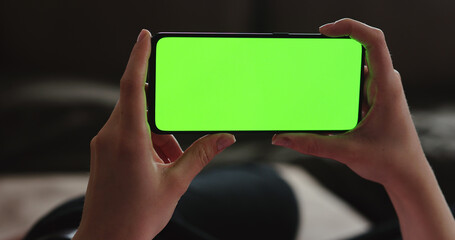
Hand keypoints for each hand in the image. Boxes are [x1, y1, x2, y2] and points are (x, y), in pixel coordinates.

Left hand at [73, 30, 235, 239]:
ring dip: (157, 138)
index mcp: (128, 139)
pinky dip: (145, 144)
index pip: (132, 86)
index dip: (139, 57)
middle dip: (164, 125)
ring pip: (136, 123)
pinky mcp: (102, 151)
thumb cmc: (136, 216)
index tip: (145, 37)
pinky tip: (153, 169)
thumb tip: (226, 137)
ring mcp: (103, 143)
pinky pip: (126, 134)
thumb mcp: (175, 183)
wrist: (106, 239)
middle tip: (174, 153)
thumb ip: (201, 154)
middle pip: (141, 108)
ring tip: (165, 168)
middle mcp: (110, 136)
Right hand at [272, 19, 454, 239]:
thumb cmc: (389, 161)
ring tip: (314, 66)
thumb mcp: (346, 152)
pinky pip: (356, 79)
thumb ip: (311, 144)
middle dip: (337, 43)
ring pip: (358, 63)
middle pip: (363, 48)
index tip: (325, 31)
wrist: (407, 176)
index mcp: (386, 88)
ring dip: (338, 62)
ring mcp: (380, 91)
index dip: (351, 28)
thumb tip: (280, 138)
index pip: (374, 42)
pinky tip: (323, 89)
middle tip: (313, 46)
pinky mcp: (373, 100)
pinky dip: (339, 78)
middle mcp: (384, 84)